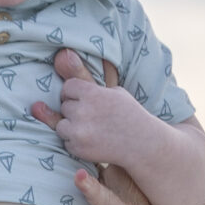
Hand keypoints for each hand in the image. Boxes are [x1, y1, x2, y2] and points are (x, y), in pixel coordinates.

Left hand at [30, 47, 155, 169]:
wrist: (143, 143)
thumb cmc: (128, 114)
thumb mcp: (114, 91)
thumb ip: (89, 81)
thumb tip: (62, 56)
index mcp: (92, 94)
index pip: (68, 87)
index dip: (75, 94)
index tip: (83, 100)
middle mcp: (83, 111)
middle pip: (65, 106)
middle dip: (75, 111)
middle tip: (93, 117)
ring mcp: (79, 131)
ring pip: (61, 125)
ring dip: (72, 127)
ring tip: (92, 129)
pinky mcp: (79, 148)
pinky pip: (67, 143)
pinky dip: (76, 143)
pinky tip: (93, 141)